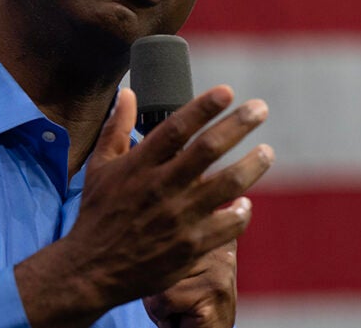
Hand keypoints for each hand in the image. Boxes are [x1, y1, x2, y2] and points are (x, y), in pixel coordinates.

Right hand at [15, 85, 273, 327]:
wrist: (93, 268)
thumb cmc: (98, 212)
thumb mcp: (99, 166)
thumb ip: (116, 128)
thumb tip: (128, 93)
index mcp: (138, 165)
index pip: (176, 128)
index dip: (203, 107)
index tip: (227, 91)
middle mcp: (160, 187)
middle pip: (208, 149)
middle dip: (238, 125)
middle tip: (260, 109)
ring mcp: (178, 218)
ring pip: (227, 184)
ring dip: (252, 165)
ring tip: (266, 151)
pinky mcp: (191, 246)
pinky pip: (229, 225)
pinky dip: (241, 212)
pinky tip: (245, 203)